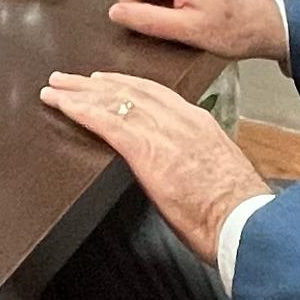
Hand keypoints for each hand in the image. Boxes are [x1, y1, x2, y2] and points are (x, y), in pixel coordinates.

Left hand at [42, 70, 266, 265]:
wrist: (244, 220)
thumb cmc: (234, 211)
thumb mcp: (215, 172)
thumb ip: (193, 159)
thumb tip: (178, 166)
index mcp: (198, 122)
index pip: (155, 93)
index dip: (125, 84)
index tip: (104, 80)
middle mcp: (179, 119)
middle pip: (129, 90)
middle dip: (95, 83)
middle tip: (69, 78)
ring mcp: (162, 131)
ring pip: (113, 100)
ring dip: (79, 93)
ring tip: (55, 87)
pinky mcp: (145, 150)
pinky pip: (105, 121)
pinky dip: (80, 110)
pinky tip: (62, 105)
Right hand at [106, 0, 286, 61]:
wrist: (261, 26)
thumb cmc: (234, 28)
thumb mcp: (188, 30)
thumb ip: (148, 20)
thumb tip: (116, 13)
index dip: (129, 0)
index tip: (145, 21)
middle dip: (138, 0)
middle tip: (160, 20)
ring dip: (149, 1)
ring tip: (172, 17)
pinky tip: (176, 12)